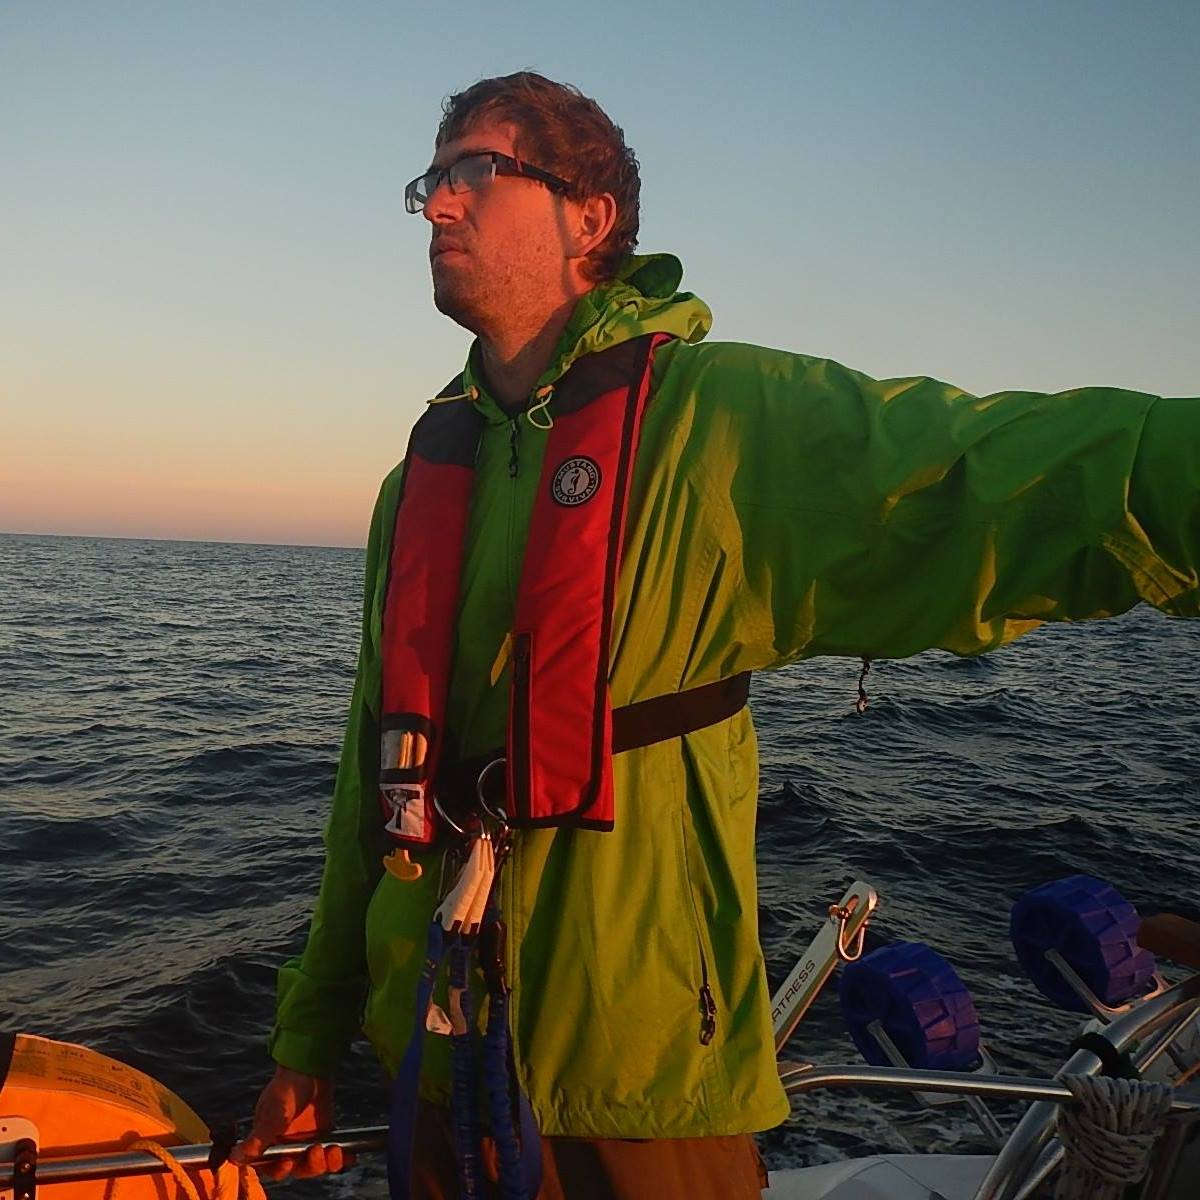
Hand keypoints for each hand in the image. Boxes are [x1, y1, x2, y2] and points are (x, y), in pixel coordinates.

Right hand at [230, 1066, 351, 1179]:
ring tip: (334, 1150)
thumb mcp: (274, 1114)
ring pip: (315, 1163)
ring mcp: (306, 1139)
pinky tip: (350, 1157)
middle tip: (317, 1150)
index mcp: (269, 1141)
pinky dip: (341, 1158)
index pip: (272, 1166)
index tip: (289, 1162)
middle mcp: (287, 1143)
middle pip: (297, 1168)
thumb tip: (234, 1158)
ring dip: (325, 1162)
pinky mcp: (323, 1134)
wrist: (311, 1067)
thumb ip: (259, 1139)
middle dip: (309, 1165)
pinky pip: (331, 1153)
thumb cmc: (288, 1088)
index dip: (280, 1169)